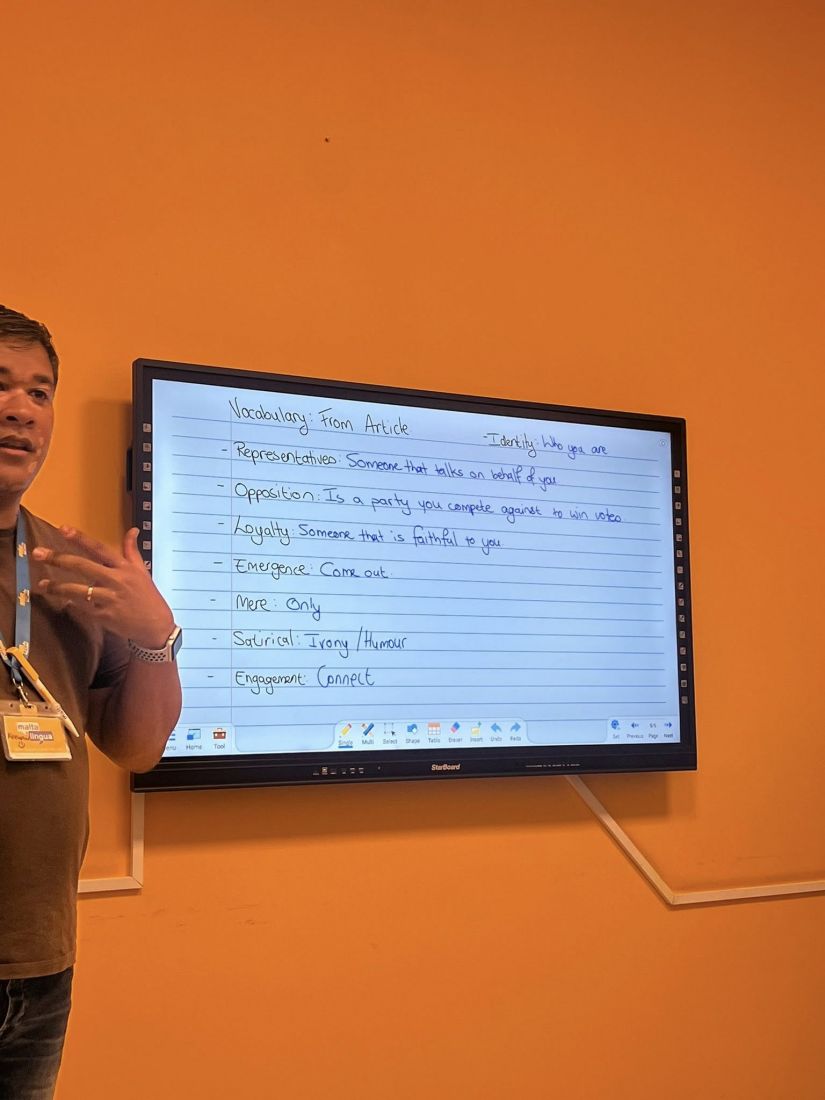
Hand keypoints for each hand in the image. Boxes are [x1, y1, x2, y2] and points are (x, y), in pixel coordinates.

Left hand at [33, 526, 174, 647]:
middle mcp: (116, 580)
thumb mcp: (142, 571)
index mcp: (124, 567)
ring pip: (77, 590)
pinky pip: (83, 608)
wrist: (156, 625)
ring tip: (42, 584)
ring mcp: (109, 599)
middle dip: (58, 559)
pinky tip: (61, 601)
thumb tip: (132, 530)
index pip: (99, 548)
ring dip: (57, 586)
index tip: (63, 529)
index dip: (80, 538)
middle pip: (82, 566)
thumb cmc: (148, 596)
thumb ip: (132, 550)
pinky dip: (71, 604)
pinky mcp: (104, 616)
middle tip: (38, 553)